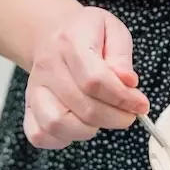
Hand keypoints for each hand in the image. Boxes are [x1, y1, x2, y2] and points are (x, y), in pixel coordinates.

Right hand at [24, 6, 148, 148]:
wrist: (51, 32)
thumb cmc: (86, 32)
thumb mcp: (112, 29)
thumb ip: (121, 56)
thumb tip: (128, 82)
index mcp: (71, 42)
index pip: (95, 80)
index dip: (122, 97)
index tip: (140, 104)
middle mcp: (49, 67)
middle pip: (82, 106)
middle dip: (114, 117)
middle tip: (129, 114)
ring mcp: (35, 89)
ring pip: (57, 124)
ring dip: (88, 130)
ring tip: (104, 118)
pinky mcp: (29, 106)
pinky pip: (40, 134)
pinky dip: (62, 139)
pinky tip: (80, 126)